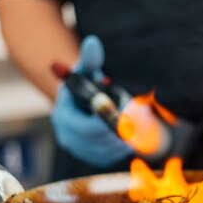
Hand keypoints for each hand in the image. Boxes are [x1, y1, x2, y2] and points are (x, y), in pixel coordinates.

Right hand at [51, 35, 132, 167]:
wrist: (81, 104)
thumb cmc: (85, 84)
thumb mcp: (86, 70)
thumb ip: (89, 60)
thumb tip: (93, 43)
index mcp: (63, 118)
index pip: (87, 128)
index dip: (108, 122)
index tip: (128, 114)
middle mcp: (68, 138)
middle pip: (99, 142)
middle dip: (120, 132)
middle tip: (138, 121)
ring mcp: (80, 151)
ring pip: (108, 151)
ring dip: (124, 140)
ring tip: (135, 125)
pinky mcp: (92, 159)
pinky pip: (112, 157)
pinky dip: (123, 147)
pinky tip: (128, 135)